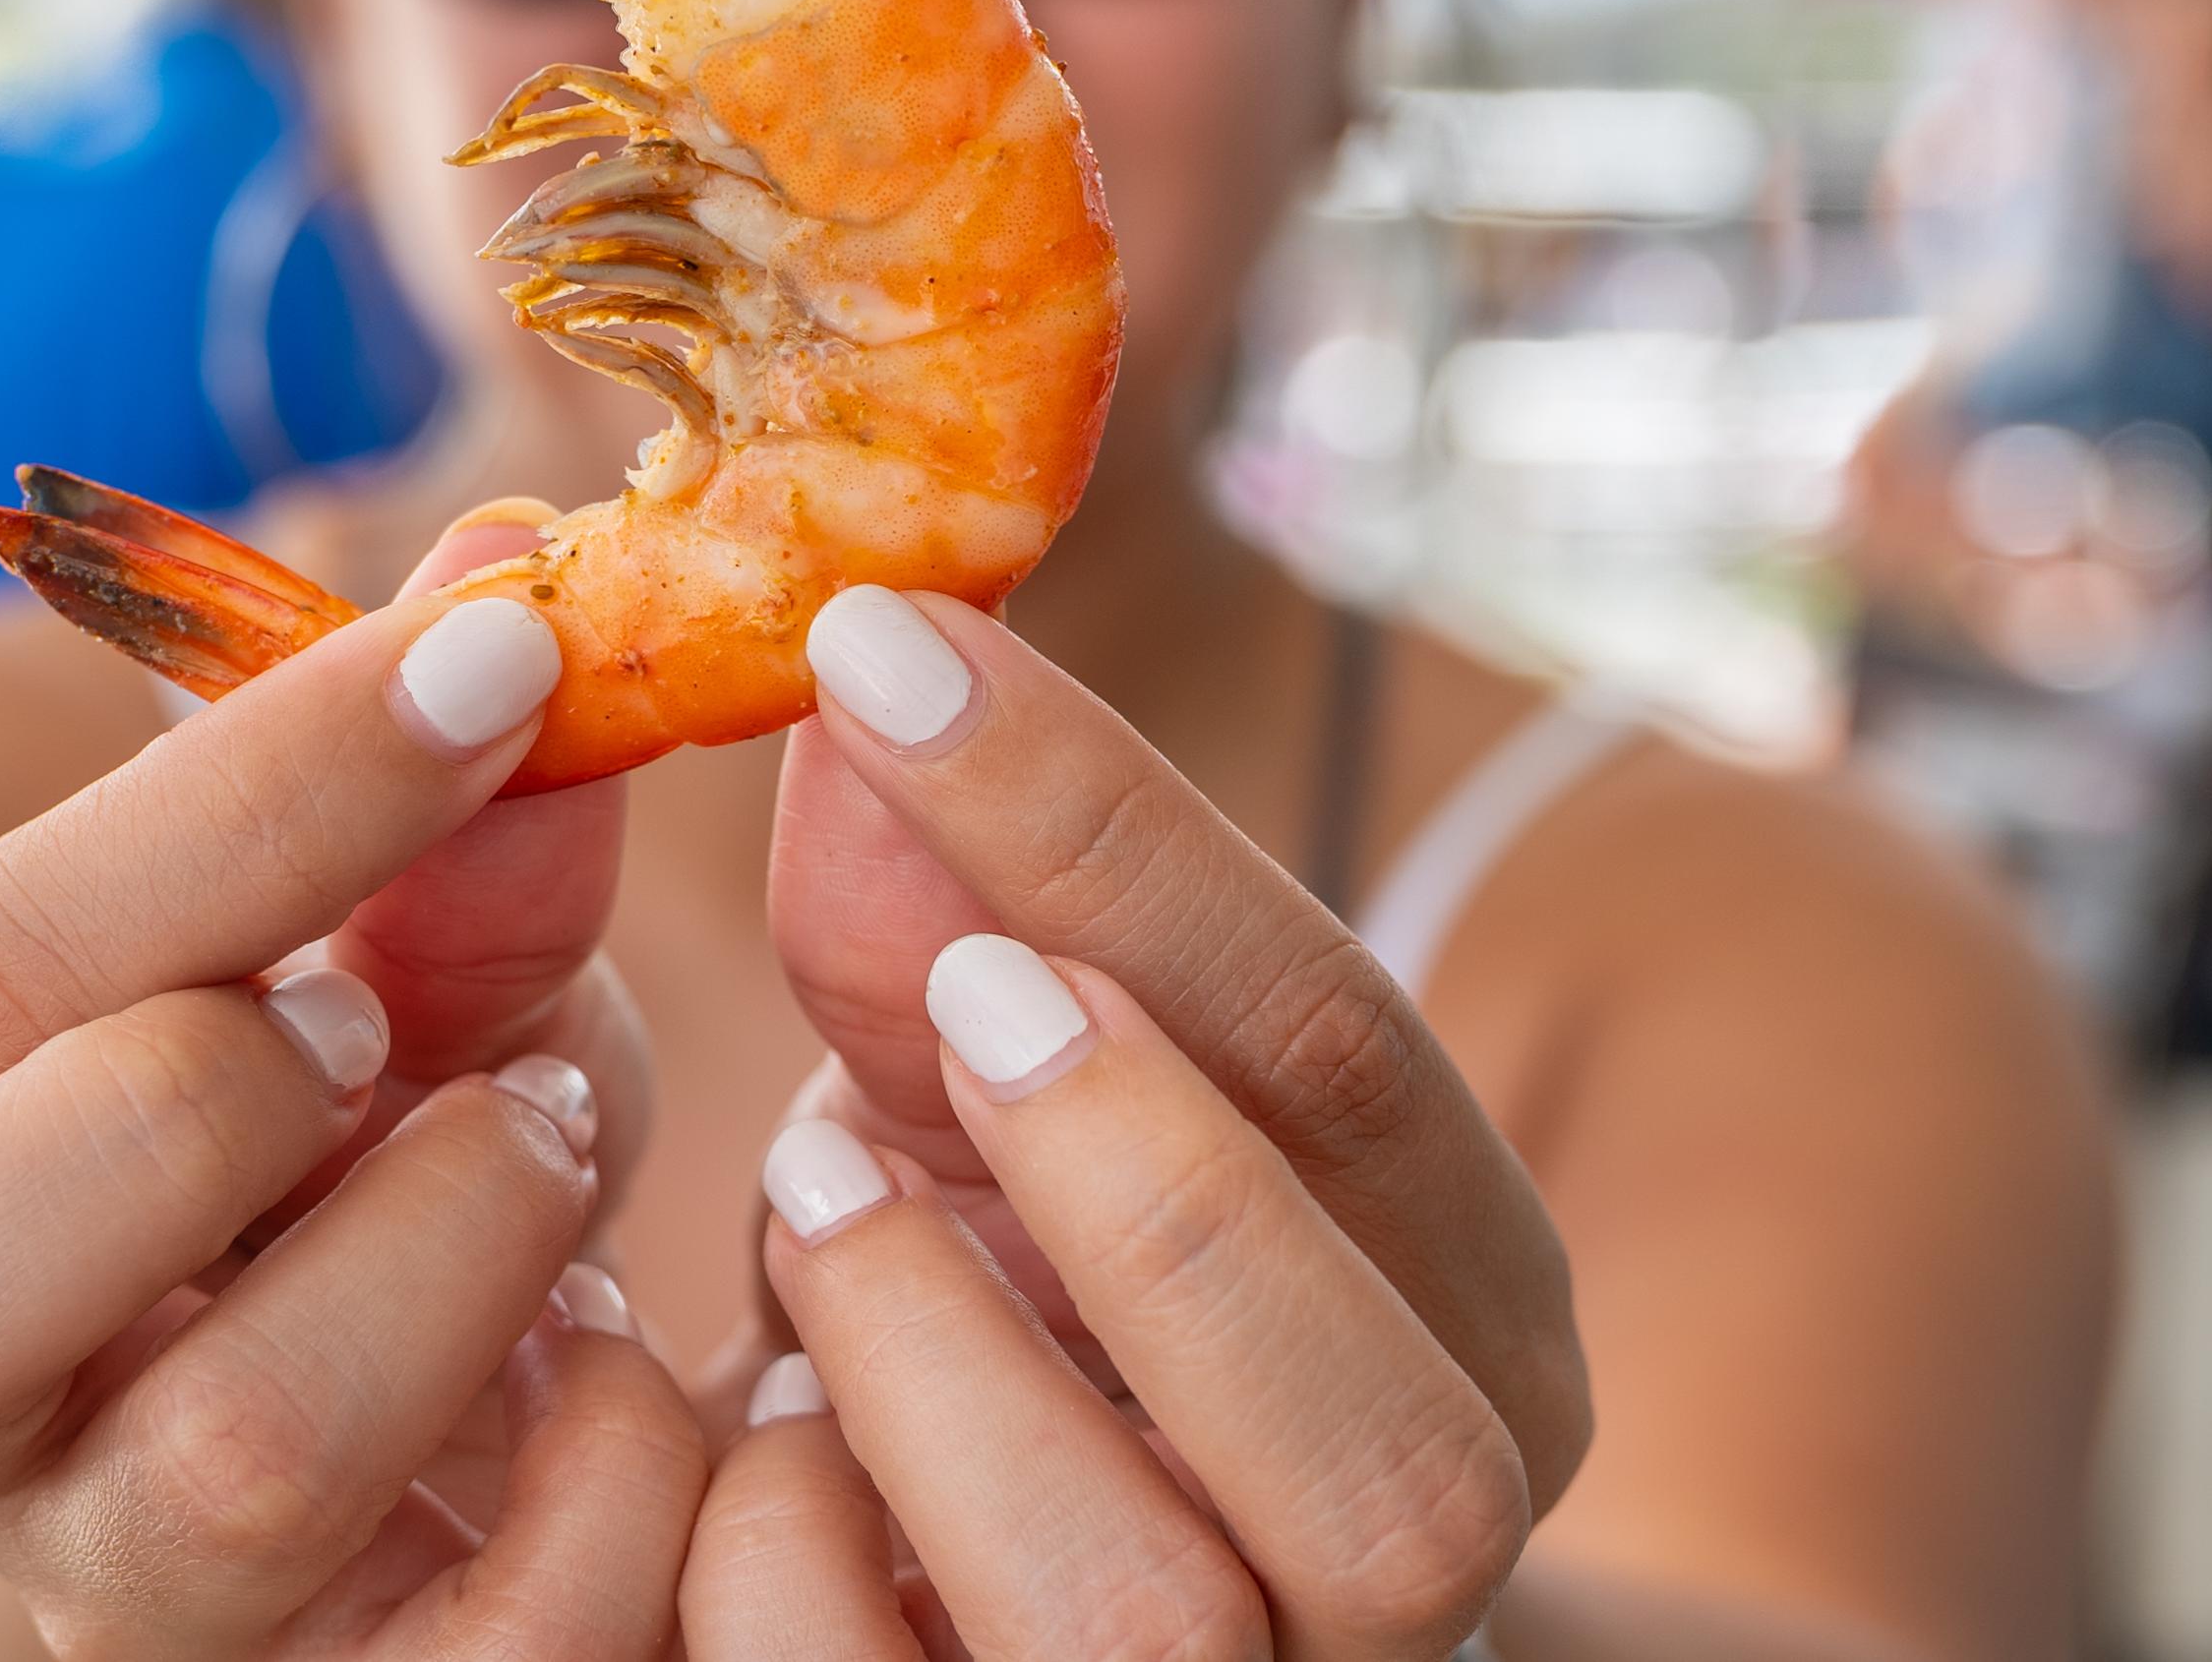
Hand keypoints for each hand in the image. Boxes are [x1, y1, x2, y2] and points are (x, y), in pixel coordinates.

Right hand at [0, 521, 702, 1659]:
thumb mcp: (406, 960)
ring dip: (447, 1260)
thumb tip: (506, 580)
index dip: (257, 797)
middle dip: (205, 1102)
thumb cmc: (366, 1141)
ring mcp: (114, 1589)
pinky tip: (617, 1361)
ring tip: (532, 1149)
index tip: (496, 653)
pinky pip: (475, 1661)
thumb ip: (444, 826)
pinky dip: (613, 1481)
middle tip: (384, 1024)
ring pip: (222, 1473)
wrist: (405, 1427)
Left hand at [686, 588, 1588, 1657]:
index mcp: (1456, 1315)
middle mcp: (1408, 1557)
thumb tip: (856, 695)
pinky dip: (779, 1552)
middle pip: (1387, 1458)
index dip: (1114, 841)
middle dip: (1155, 1197)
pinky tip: (755, 1435)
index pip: (1348, 1060)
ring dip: (936, 1372)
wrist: (992, 1610)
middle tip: (962, 999)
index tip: (881, 647)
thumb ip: (930, 924)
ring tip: (809, 1202)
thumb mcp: (981, 1100)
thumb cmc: (1005, 1306)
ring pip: (1141, 1622)